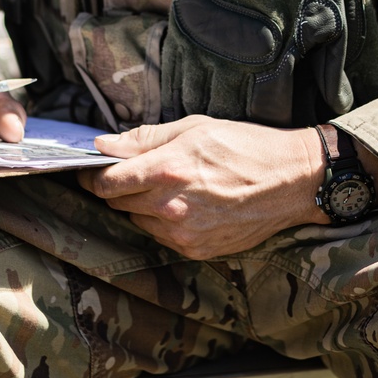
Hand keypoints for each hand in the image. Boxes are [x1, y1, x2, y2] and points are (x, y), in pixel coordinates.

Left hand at [77, 116, 329, 258]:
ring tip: (167, 187)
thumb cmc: (245, 145)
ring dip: (141, 206)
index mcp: (168, 170)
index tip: (86, 171)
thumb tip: (104, 144)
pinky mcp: (196, 250)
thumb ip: (145, 139)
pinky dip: (163, 222)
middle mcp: (171, 206)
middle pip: (119, 203)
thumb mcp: (194, 127)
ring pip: (139, 221)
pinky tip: (184, 205)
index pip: (107, 182)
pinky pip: (162, 237)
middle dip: (118, 188)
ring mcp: (183, 233)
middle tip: (131, 173)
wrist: (291, 181)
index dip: (91, 177)